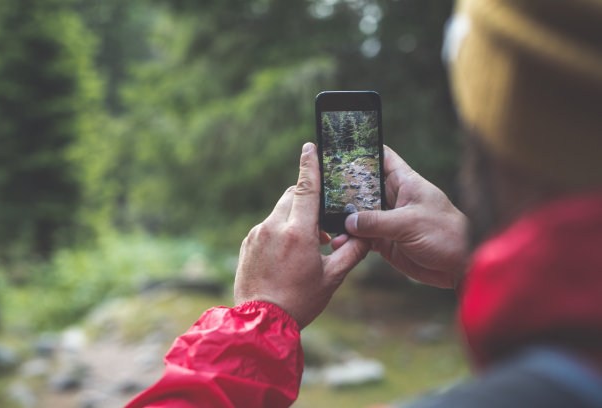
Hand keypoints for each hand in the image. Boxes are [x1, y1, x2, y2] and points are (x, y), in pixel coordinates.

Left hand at [234, 143, 369, 328]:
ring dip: (294, 218)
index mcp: (298, 232)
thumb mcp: (332, 278)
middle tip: (321, 224)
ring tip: (307, 246)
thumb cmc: (300, 301)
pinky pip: (267, 226)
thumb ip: (352, 253)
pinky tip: (287, 256)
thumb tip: (366, 236)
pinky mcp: (247, 243)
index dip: (309, 165)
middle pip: (291, 196)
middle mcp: (273, 227)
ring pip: (279, 212)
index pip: (305, 188)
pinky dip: (280, 230)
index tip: (310, 146)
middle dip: (307, 199)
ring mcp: (257, 234)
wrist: (261, 323)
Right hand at [334, 145, 467, 288]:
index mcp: (404, 182)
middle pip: (362, 186)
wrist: (460, 266)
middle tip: (320, 191)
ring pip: (358, 214)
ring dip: (344, 219)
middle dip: (343, 189)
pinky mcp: (385, 241)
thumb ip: (376, 221)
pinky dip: (350, 240)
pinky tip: (339, 242)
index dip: (362, 151)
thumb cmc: (445, 234)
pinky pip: (362, 237)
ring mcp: (388, 220)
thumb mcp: (409, 223)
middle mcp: (394, 198)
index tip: (338, 148)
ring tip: (327, 222)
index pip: (381, 157)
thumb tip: (348, 222)